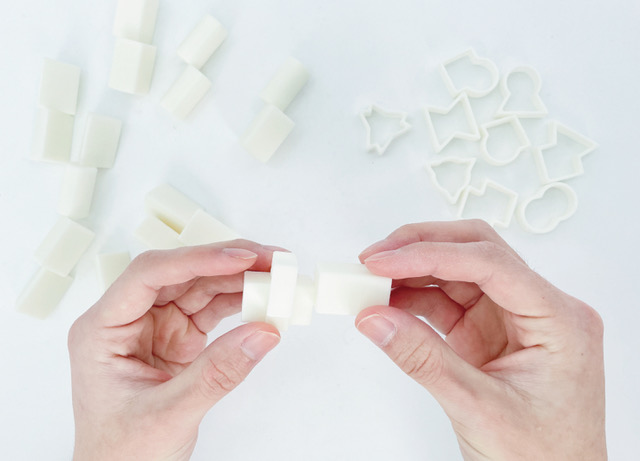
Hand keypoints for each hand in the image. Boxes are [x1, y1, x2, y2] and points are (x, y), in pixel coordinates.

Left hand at [68, 241, 280, 460]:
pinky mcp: (179, 337)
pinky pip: (214, 309)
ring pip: (202, 286)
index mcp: (104, 328)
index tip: (240, 258)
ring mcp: (156, 326)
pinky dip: (241, 304)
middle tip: (271, 260)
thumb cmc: (121, 453)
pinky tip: (264, 301)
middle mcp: (130, 318)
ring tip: (278, 277)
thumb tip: (263, 333)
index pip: (149, 275)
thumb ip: (217, 374)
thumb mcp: (168, 415)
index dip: (197, 259)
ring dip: (241, 278)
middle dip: (228, 262)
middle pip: (182, 273)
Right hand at [355, 220, 605, 460]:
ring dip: (411, 272)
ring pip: (456, 271)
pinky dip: (412, 298)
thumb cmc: (544, 456)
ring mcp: (510, 318)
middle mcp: (537, 308)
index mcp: (557, 320)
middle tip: (374, 258)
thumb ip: (422, 359)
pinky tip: (387, 304)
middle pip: (475, 251)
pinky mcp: (487, 330)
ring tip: (370, 283)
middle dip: (420, 248)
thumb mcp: (479, 408)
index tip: (383, 260)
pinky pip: (446, 300)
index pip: (491, 264)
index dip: (431, 254)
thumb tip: (375, 318)